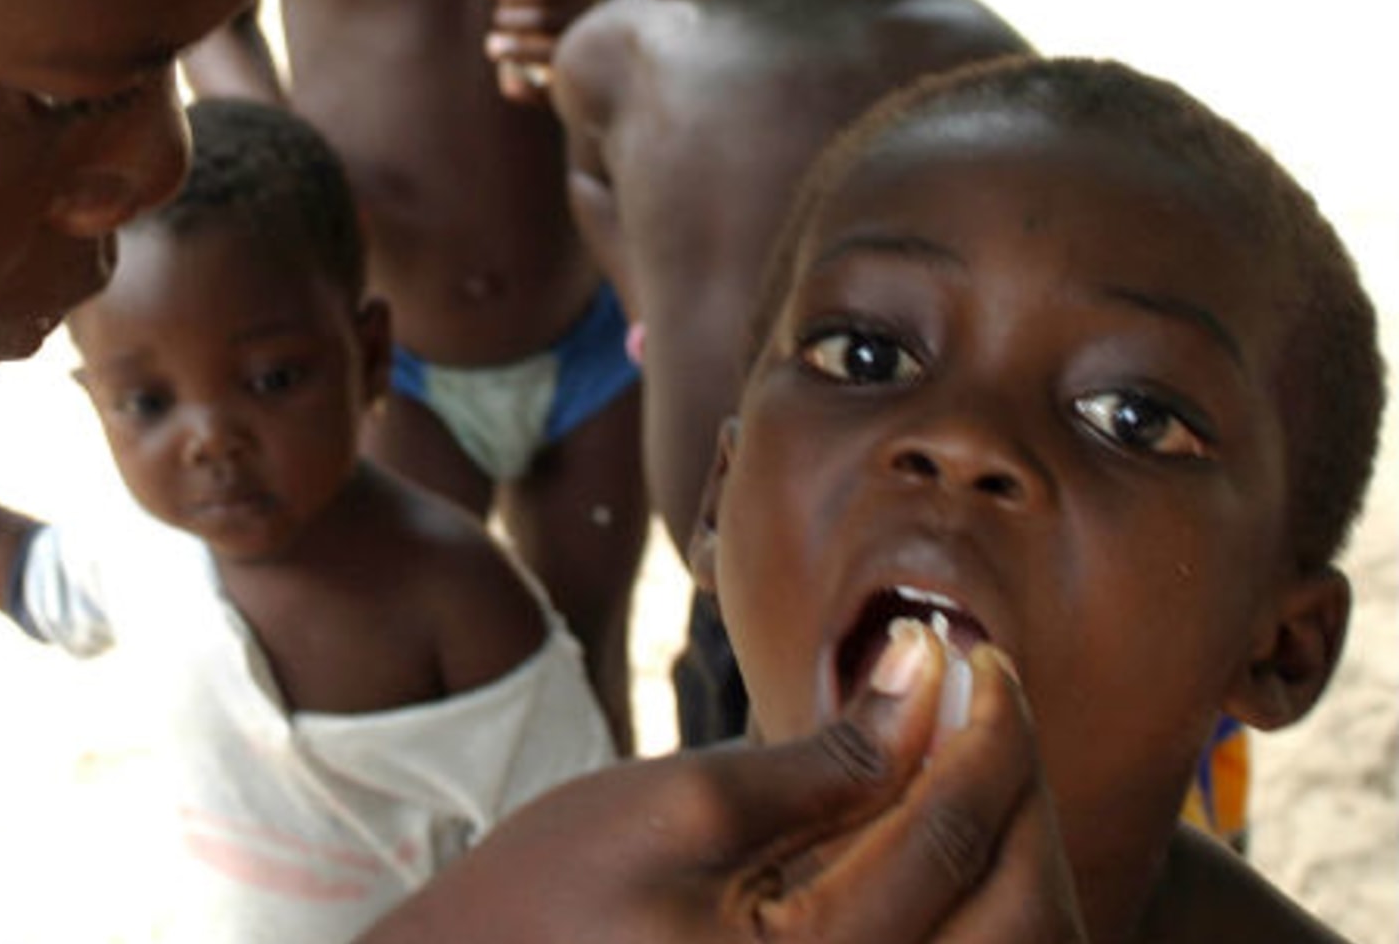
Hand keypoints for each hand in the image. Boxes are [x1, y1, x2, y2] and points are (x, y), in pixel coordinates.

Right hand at [361, 630, 1084, 942]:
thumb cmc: (550, 900)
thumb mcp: (680, 806)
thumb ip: (823, 755)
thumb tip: (929, 668)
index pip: (952, 840)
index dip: (981, 729)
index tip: (974, 655)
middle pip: (1023, 922)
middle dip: (1020, 797)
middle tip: (986, 708)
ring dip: (1010, 858)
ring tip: (965, 768)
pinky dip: (972, 914)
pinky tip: (930, 842)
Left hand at [465, 0, 604, 104]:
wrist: (590, 72)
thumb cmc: (555, 23)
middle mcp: (593, 26)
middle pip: (543, 20)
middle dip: (511, 19)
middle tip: (499, 19)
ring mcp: (586, 61)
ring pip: (548, 54)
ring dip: (513, 49)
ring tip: (493, 45)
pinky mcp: (573, 94)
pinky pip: (542, 92)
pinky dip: (521, 86)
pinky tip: (509, 82)